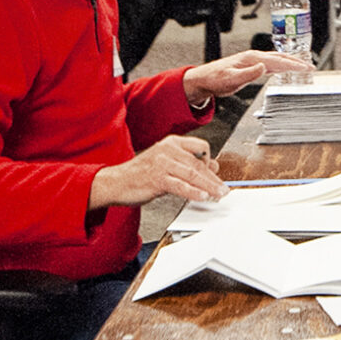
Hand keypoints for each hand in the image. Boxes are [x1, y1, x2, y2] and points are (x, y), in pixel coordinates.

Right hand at [89, 134, 226, 208]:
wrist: (116, 182)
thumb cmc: (141, 173)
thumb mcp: (167, 163)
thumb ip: (188, 164)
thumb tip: (213, 167)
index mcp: (172, 143)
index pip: (200, 147)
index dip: (211, 161)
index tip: (217, 175)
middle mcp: (168, 149)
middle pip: (199, 163)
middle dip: (214, 178)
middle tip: (224, 189)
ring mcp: (162, 163)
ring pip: (192, 174)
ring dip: (209, 186)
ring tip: (218, 194)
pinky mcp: (157, 178)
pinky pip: (180, 186)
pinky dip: (194, 192)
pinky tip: (202, 197)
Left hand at [185, 47, 307, 97]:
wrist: (204, 79)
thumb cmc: (215, 79)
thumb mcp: (231, 79)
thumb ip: (248, 74)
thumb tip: (263, 67)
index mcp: (252, 58)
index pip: (278, 61)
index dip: (294, 64)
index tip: (306, 68)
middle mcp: (254, 57)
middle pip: (280, 57)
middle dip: (296, 61)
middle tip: (311, 67)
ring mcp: (253, 60)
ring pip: (276, 59)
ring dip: (290, 62)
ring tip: (303, 66)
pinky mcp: (251, 65)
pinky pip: (271, 63)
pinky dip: (281, 65)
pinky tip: (285, 68)